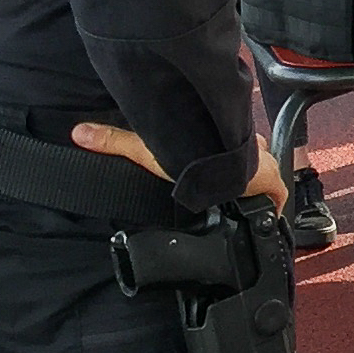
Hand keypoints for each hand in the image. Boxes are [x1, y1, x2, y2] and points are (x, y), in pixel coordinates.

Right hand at [72, 122, 288, 211]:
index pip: (228, 143)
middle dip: (241, 173)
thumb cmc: (187, 149)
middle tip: (225, 191)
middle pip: (250, 160)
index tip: (216, 166)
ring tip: (237, 205)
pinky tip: (255, 220)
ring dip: (254, 189)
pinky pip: (276, 199)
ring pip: (264, 176)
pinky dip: (268, 208)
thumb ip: (114, 141)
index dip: (225, 155)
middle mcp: (246, 148)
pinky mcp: (271, 185)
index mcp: (221, 135)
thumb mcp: (148, 147)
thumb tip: (78, 132)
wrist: (215, 160)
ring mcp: (262, 166)